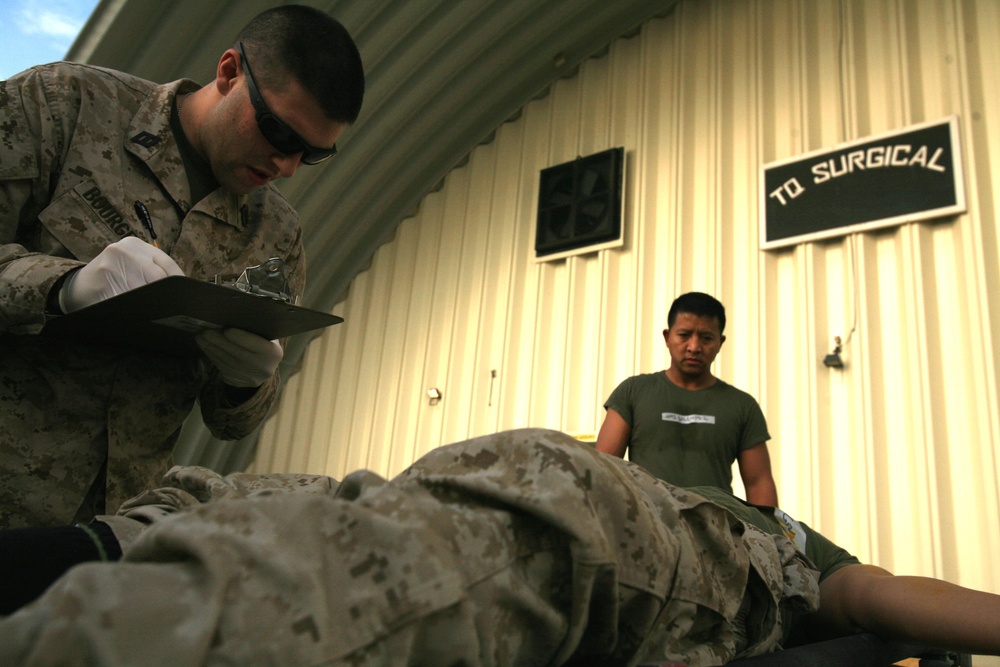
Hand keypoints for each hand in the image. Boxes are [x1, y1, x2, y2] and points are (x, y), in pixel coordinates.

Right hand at [59, 236, 183, 312]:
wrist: (74, 289)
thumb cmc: (110, 279)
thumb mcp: (130, 266)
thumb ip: (153, 271)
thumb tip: (182, 291)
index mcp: (134, 245)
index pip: (168, 264)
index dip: (179, 284)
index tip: (185, 298)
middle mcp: (123, 251)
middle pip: (159, 280)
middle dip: (164, 297)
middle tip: (170, 310)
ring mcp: (111, 266)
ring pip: (145, 293)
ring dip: (149, 306)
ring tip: (147, 312)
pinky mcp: (102, 284)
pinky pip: (128, 303)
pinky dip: (134, 312)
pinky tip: (132, 314)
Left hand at [196, 328, 282, 387]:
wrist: (263, 366)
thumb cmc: (263, 342)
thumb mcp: (267, 335)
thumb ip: (256, 328)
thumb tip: (234, 315)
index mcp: (274, 353)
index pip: (257, 345)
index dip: (242, 338)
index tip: (227, 329)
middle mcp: (264, 368)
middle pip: (238, 354)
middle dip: (219, 342)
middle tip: (205, 331)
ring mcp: (250, 378)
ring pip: (226, 361)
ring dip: (211, 348)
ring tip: (201, 337)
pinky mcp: (237, 381)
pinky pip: (221, 367)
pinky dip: (212, 355)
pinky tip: (205, 346)